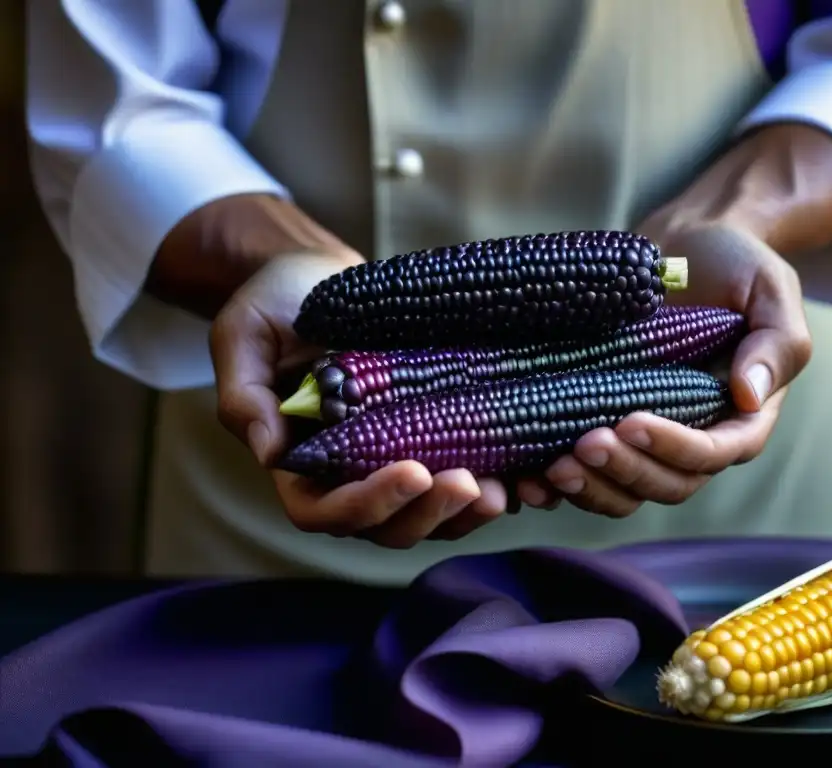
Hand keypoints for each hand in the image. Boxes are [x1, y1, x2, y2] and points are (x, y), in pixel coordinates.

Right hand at [209, 252, 508, 547]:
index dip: (368, 503)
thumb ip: (244, 396)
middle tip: (470, 482)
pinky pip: (457, 483)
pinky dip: (489, 487)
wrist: (319, 275)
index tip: (412, 470)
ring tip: (502, 489)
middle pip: (384, 526)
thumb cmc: (277, 301)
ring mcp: (388, 462)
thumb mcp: (243, 335)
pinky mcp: (429, 441)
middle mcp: (344, 473)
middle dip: (428, 514)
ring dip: (463, 514)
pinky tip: (521, 474)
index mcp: (297, 460)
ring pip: (426, 516)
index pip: (324, 510)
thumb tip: (270, 453)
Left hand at [517, 222, 812, 516]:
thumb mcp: (769, 289)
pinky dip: (558, 486)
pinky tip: (527, 479)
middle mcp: (694, 436)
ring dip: (590, 488)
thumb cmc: (733, 264)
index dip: (673, 448)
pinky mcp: (605, 425)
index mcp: (739, 416)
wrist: (683, 245)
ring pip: (625, 491)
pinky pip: (588, 474)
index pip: (712, 453)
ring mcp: (647, 437)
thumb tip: (749, 396)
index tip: (631, 421)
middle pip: (665, 483)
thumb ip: (776, 342)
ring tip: (553, 468)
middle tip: (584, 443)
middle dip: (624, 471)